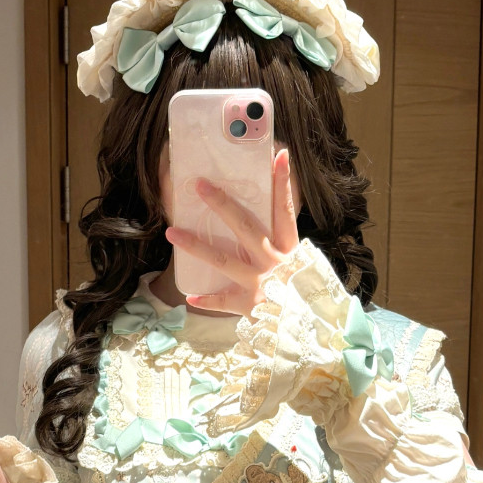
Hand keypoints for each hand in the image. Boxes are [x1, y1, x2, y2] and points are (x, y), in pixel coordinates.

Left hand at [165, 146, 299, 315]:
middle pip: (245, 227)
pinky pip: (222, 300)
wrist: (309, 327)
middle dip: (221, 204)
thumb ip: (281, 243)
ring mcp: (260, 283)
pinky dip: (207, 300)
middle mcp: (274, 261)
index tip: (278, 156)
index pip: (285, 210)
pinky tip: (191, 296)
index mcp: (289, 248)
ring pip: (222, 259)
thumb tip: (260, 216)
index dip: (282, 183)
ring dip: (195, 245)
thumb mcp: (301, 263)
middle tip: (199, 185)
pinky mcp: (249, 304)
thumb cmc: (301, 291)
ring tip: (172, 232)